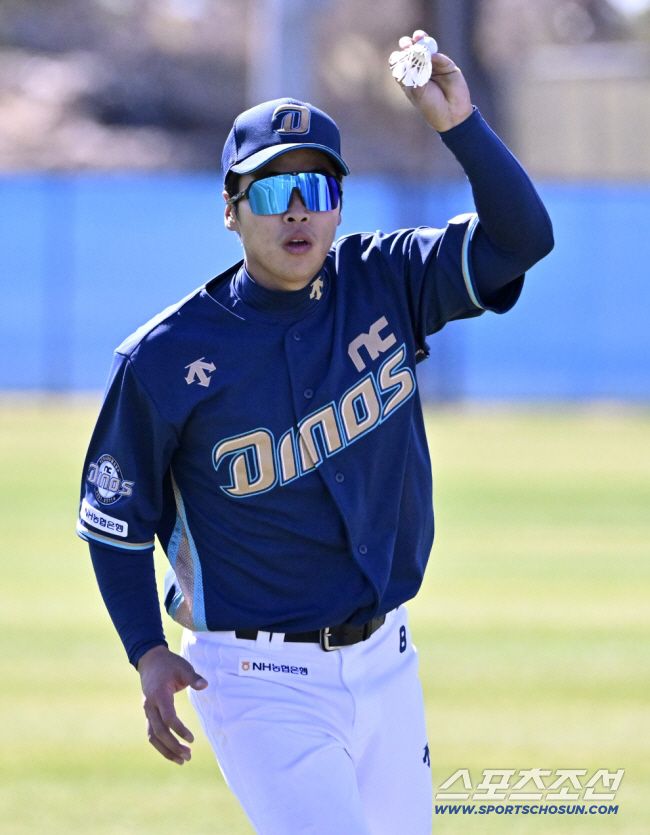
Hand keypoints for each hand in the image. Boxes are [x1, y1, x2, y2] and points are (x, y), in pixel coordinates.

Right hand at [137, 645, 207, 764]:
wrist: (150, 661)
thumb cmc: (169, 664)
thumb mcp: (183, 667)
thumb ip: (193, 677)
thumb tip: (205, 685)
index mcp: (159, 695)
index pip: (168, 717)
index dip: (179, 730)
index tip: (192, 739)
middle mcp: (150, 706)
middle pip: (159, 732)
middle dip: (173, 746)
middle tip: (189, 756)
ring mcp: (147, 711)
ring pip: (153, 737)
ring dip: (166, 750)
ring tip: (183, 760)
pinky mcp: (149, 714)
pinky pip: (152, 734)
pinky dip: (161, 745)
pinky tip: (174, 753)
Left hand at [392, 30, 472, 131]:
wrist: (451, 113)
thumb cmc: (430, 106)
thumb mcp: (417, 91)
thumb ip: (415, 72)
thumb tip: (415, 51)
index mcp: (408, 78)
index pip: (399, 63)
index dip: (397, 58)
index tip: (398, 59)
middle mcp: (419, 70)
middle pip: (410, 52)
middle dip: (407, 45)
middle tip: (406, 44)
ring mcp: (432, 66)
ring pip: (425, 49)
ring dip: (420, 41)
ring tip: (418, 36)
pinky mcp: (446, 65)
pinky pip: (438, 55)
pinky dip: (434, 53)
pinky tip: (432, 56)